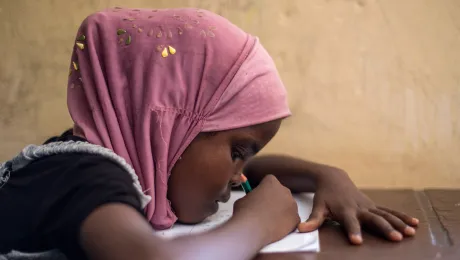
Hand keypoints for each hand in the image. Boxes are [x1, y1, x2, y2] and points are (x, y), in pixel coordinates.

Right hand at [233, 175, 299, 244]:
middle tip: (265, 210)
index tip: (260, 197)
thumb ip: (252, 196)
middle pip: (281, 193)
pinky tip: (276, 227)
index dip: (264, 190)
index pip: (270, 182)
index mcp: (271, 182)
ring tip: (269, 221)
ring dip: (281, 211)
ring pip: (288, 207)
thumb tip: (252, 200)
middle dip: (275, 200)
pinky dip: (286, 223)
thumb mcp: (243, 198)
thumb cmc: (245, 213)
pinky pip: (292, 219)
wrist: (252, 229)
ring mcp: (292, 204)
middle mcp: (284, 190)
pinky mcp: (296, 218)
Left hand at [297, 168, 418, 244]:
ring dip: (398, 223)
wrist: (333, 178)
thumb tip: (301, 229)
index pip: (349, 222)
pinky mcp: (374, 205)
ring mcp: (369, 205)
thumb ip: (312, 219)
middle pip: (373, 219)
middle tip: (395, 238)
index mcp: (345, 210)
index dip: (353, 231)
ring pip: (386, 214)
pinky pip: (390, 211)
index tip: (357, 241)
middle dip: (384, 228)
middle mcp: (359, 208)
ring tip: (410, 233)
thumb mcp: (317, 206)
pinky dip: (402, 216)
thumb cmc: (324, 196)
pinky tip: (415, 224)